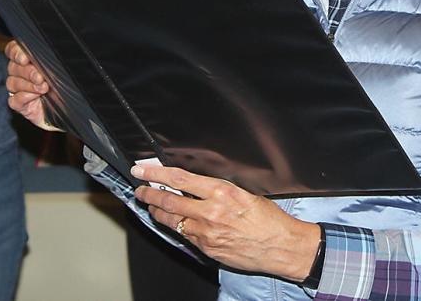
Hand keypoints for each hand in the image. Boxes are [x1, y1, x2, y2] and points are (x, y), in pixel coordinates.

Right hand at [5, 40, 60, 130]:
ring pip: (12, 83)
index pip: (13, 50)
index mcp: (27, 58)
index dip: (16, 52)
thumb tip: (47, 50)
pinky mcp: (18, 104)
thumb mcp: (60, 67)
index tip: (25, 58)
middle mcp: (20, 72)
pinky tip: (36, 98)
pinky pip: (14, 100)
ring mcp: (18, 89)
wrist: (70, 106)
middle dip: (28, 72)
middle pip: (13, 66)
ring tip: (44, 88)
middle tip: (41, 77)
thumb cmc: (66, 83)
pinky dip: (24, 98)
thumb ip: (50, 57)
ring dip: (28, 85)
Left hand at [133, 164, 321, 280]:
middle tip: (140, 189)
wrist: (280, 246)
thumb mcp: (244, 192)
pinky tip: (172, 222)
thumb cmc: (268, 219)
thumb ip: (218, 189)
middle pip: (169, 200)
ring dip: (158, 212)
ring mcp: (206, 233)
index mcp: (221, 192)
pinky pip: (184, 236)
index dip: (156, 173)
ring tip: (151, 206)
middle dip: (149, 194)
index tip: (142, 170)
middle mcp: (210, 212)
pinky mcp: (206, 248)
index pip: (180, 178)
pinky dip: (175, 227)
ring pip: (172, 220)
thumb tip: (196, 181)